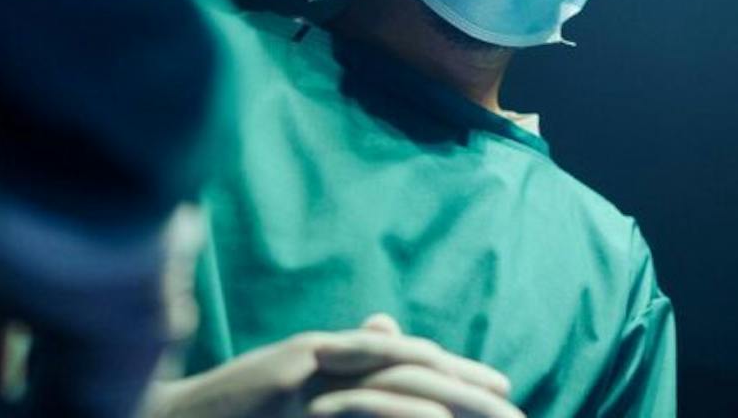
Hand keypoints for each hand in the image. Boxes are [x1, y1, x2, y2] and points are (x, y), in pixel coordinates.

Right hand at [145, 315, 523, 417]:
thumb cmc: (226, 413)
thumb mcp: (289, 390)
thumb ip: (340, 363)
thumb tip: (387, 328)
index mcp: (331, 361)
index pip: (408, 367)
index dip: (456, 375)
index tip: (500, 388)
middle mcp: (328, 356)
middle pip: (414, 366)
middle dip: (465, 385)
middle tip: (510, 401)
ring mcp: (309, 364)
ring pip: (396, 370)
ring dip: (447, 385)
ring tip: (490, 402)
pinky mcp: (289, 372)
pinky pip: (354, 371)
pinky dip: (395, 374)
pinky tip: (433, 385)